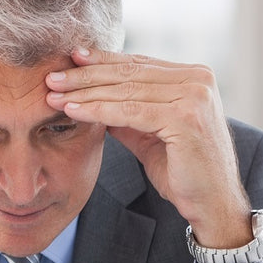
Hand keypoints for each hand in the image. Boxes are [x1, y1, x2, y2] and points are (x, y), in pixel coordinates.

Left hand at [44, 48, 250, 248]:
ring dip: (85, 93)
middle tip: (51, 77)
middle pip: (129, 73)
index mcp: (192, 77)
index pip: (137, 64)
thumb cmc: (182, 171)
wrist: (211, 202)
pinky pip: (130, 111)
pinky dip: (97, 110)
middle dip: (86, 75)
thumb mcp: (148, 134)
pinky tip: (72, 110)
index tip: (70, 59)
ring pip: (126, 90)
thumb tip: (91, 97)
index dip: (102, 61)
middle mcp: (198, 80)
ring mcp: (195, 96)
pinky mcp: (186, 118)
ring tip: (53, 95)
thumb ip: (126, 113)